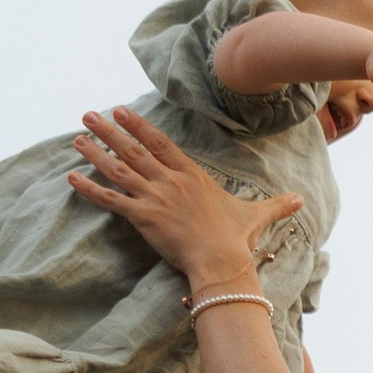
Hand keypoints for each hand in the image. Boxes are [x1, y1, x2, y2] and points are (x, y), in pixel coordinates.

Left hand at [68, 108, 302, 290]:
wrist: (221, 260)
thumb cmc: (236, 239)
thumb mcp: (257, 216)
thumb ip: (276, 205)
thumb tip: (301, 200)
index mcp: (191, 175)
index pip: (160, 143)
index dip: (139, 126)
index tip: (121, 112)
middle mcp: (170, 180)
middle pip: (134, 148)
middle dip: (109, 130)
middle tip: (88, 114)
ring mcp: (155, 196)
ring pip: (118, 168)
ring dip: (94, 152)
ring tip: (76, 138)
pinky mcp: (143, 216)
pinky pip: (111, 200)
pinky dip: (89, 189)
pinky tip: (71, 178)